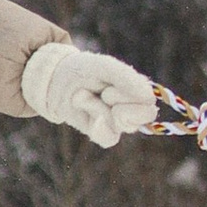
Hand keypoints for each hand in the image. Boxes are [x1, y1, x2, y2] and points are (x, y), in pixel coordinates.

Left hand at [22, 39, 160, 149]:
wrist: (56, 80)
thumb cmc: (85, 70)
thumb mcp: (106, 67)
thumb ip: (128, 79)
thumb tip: (150, 97)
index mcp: (137, 90)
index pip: (149, 104)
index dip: (130, 98)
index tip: (110, 87)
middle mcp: (132, 107)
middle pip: (141, 118)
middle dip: (118, 102)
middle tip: (102, 92)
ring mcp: (118, 122)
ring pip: (121, 126)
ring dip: (98, 108)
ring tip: (87, 96)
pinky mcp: (103, 133)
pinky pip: (109, 139)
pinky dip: (96, 125)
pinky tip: (84, 111)